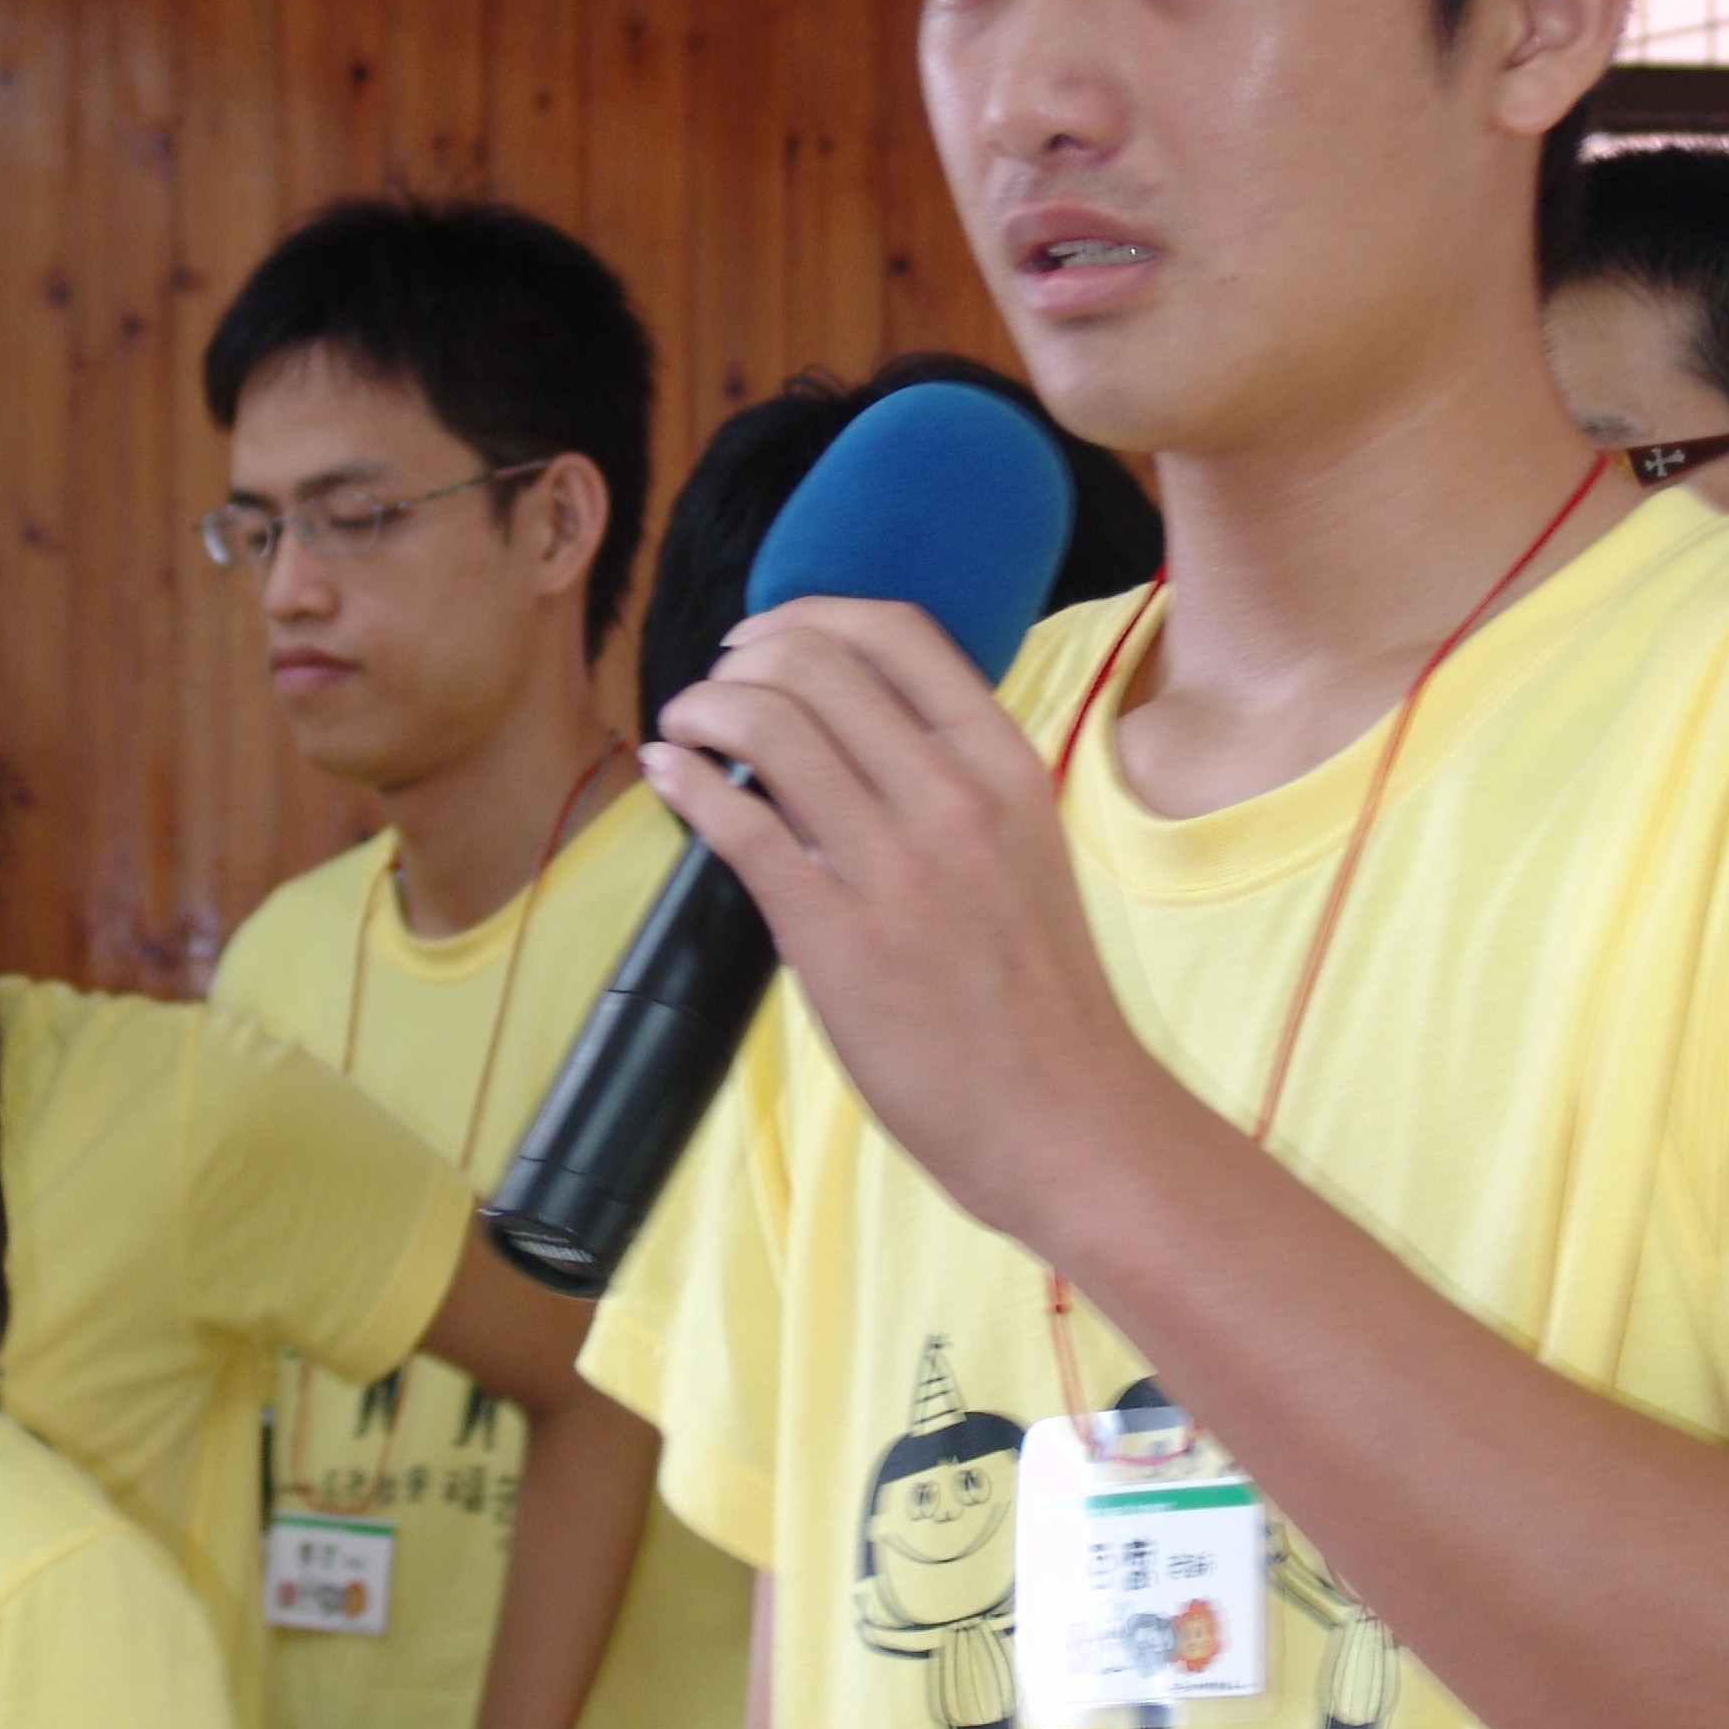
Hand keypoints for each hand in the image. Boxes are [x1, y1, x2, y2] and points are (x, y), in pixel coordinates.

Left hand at [640, 598, 1164, 1244]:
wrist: (1063, 1113)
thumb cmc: (1038, 995)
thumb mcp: (1022, 851)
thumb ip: (952, 786)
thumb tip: (852, 740)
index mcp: (1005, 766)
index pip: (897, 633)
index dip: (808, 615)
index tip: (764, 639)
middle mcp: (952, 795)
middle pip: (815, 664)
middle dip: (739, 660)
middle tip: (712, 692)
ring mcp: (894, 862)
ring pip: (770, 725)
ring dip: (702, 709)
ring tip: (682, 729)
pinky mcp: (835, 932)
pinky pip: (739, 824)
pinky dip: (685, 781)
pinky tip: (665, 774)